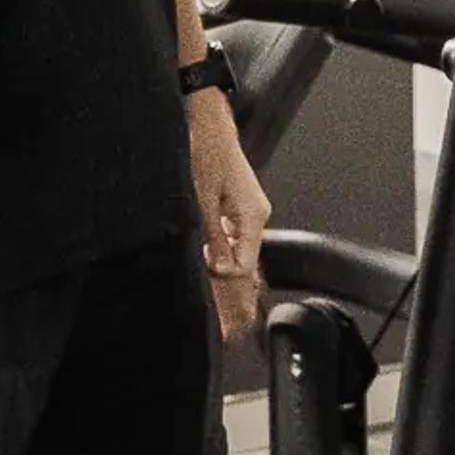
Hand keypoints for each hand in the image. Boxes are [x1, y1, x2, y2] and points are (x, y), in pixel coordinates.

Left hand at [188, 89, 270, 343]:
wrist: (206, 123)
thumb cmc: (206, 152)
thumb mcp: (201, 198)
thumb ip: (212, 237)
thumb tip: (219, 268)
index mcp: (252, 216)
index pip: (246, 264)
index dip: (228, 284)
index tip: (215, 298)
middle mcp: (254, 216)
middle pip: (247, 263)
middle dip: (238, 294)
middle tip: (233, 332)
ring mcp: (246, 211)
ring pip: (240, 253)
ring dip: (229, 277)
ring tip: (226, 310)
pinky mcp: (235, 206)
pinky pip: (234, 241)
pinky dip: (225, 258)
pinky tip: (215, 271)